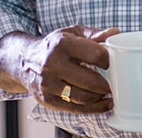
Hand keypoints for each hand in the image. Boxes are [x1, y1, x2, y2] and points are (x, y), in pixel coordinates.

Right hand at [0, 25, 119, 113]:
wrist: (24, 60)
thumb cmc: (54, 45)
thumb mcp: (73, 32)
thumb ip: (95, 34)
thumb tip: (116, 33)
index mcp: (63, 44)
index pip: (95, 54)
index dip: (109, 60)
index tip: (115, 62)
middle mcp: (53, 65)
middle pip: (89, 80)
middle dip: (107, 83)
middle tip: (117, 82)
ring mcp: (49, 85)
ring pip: (82, 98)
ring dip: (101, 98)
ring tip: (111, 93)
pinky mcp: (47, 101)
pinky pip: (74, 109)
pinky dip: (92, 109)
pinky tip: (103, 104)